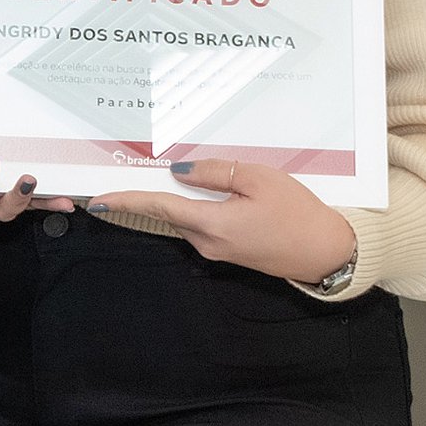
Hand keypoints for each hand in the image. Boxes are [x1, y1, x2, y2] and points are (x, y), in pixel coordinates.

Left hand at [91, 159, 356, 284]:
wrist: (327, 253)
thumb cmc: (298, 213)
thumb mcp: (259, 179)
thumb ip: (215, 173)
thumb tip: (179, 171)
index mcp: (212, 224)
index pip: (159, 207)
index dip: (126, 200)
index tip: (98, 199)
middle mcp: (207, 242)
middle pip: (167, 213)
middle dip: (144, 196)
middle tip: (122, 173)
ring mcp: (218, 250)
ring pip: (184, 218)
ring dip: (169, 200)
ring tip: (154, 175)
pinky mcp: (229, 250)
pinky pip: (201, 224)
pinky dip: (191, 207)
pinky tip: (192, 190)